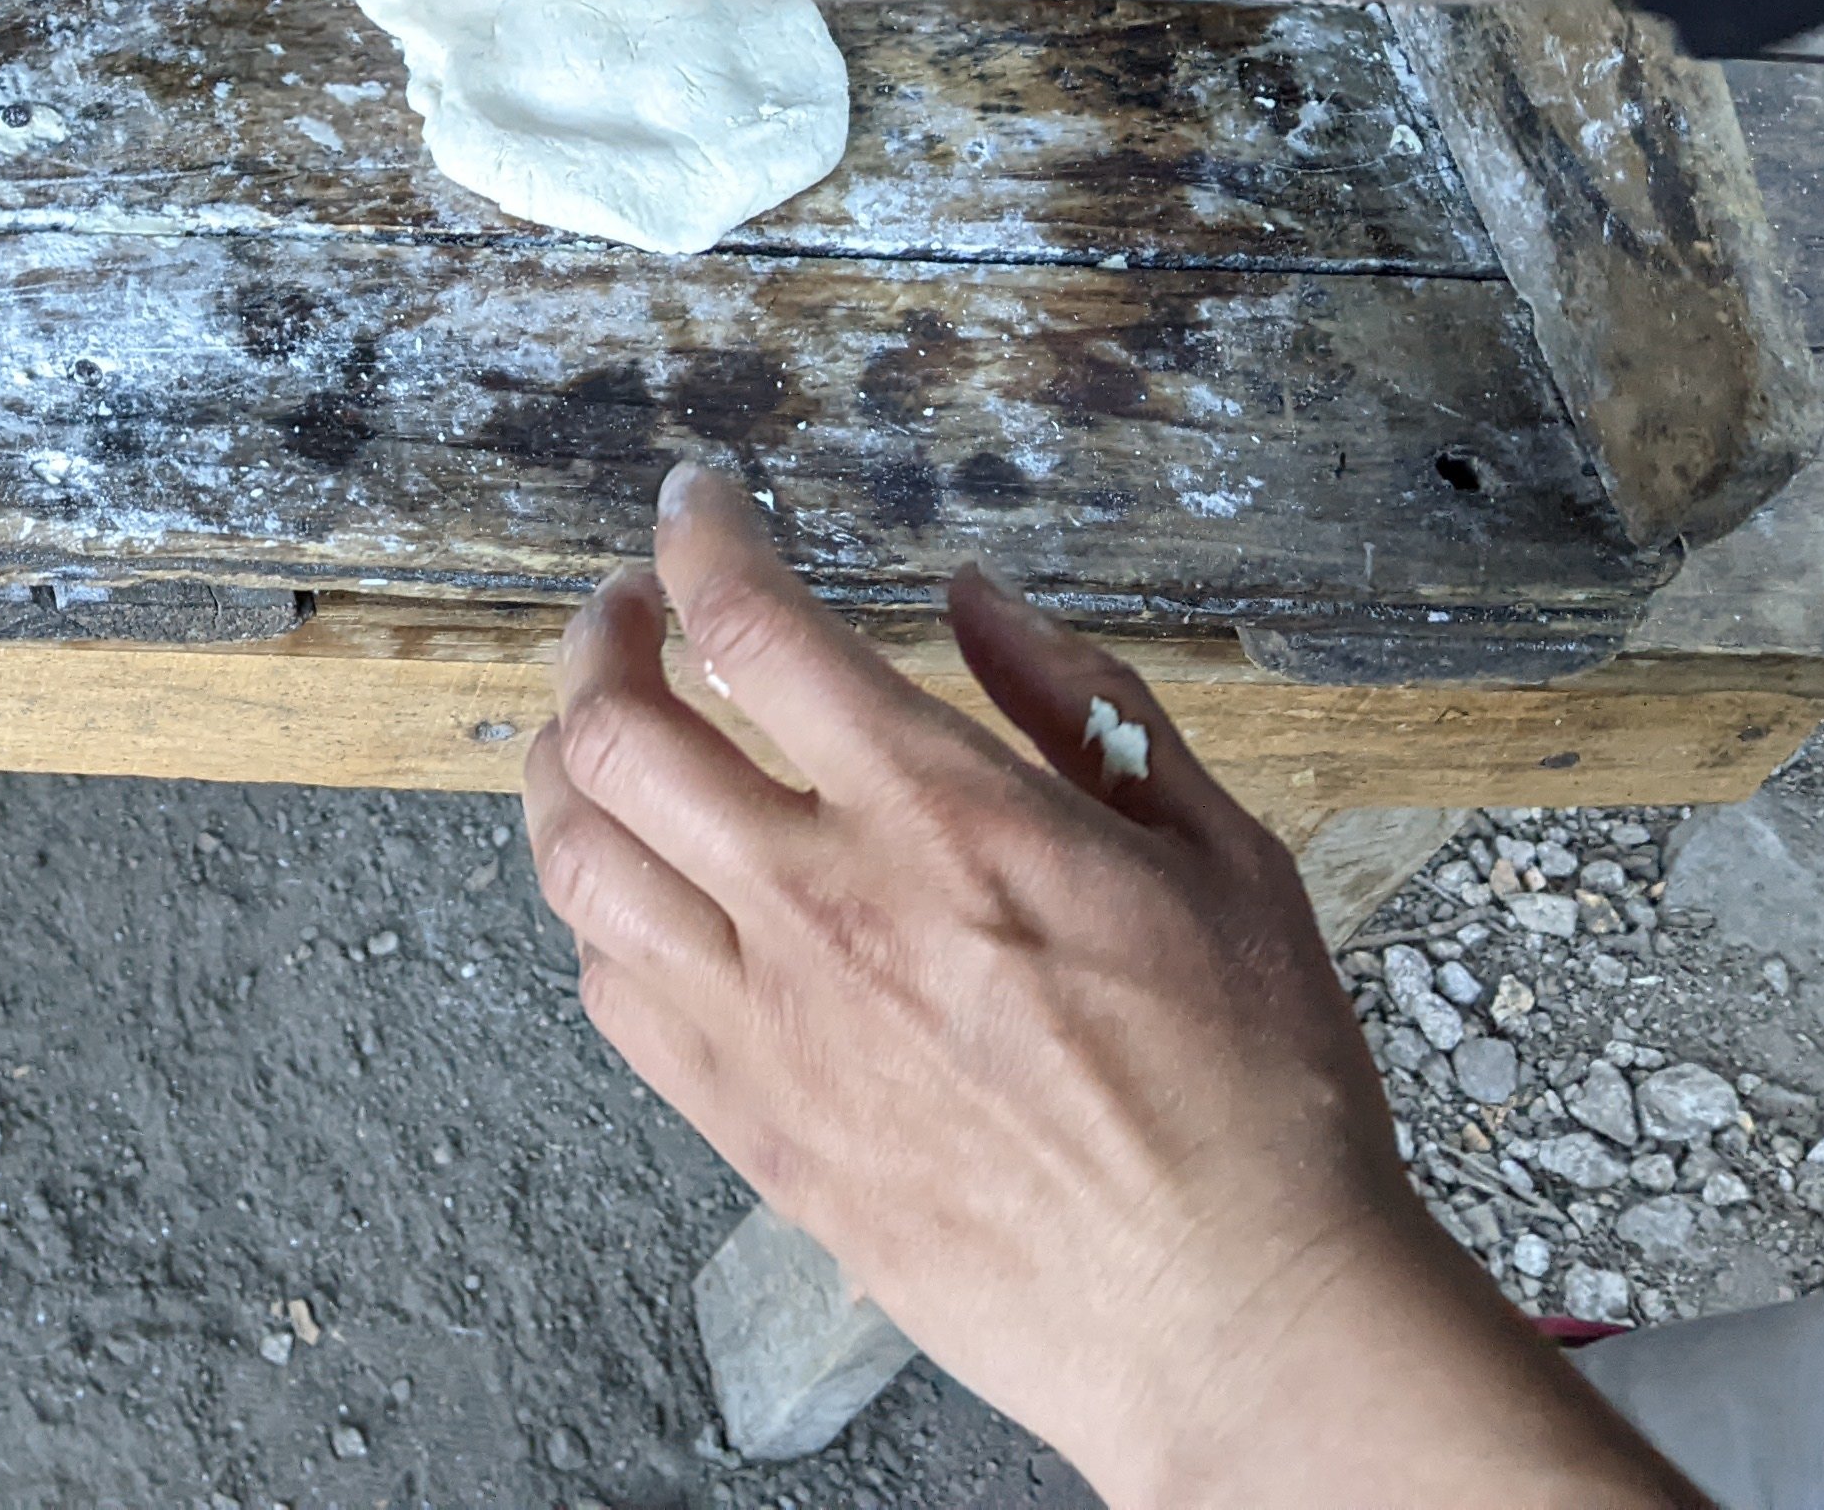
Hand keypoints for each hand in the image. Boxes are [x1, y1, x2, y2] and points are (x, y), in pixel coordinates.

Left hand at [526, 465, 1703, 1509]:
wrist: (1236, 1321)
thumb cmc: (1257, 1091)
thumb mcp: (1219, 851)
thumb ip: (1082, 701)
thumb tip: (972, 596)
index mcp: (943, 818)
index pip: (751, 626)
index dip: (699, 535)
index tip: (695, 503)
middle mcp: (826, 909)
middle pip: (614, 732)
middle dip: (601, 640)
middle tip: (629, 615)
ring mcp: (770, 1026)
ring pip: (576, 859)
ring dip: (566, 770)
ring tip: (603, 736)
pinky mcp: (751, 1129)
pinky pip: (609, 992)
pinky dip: (602, 913)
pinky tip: (647, 891)